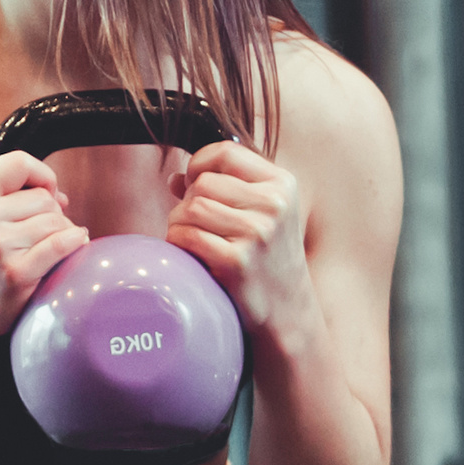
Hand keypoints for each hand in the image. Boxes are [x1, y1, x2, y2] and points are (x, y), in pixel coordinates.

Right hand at [0, 151, 89, 343]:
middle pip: (43, 197)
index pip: (18, 163)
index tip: (45, 194)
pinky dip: (76, 241)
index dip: (41, 176)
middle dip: (51, 213)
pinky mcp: (16, 272)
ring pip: (55, 220)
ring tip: (47, 246)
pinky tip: (77, 243)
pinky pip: (62, 243)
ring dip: (61, 232)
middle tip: (39, 233)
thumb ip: (8, 195)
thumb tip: (60, 195)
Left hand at [168, 142, 320, 354]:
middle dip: (188, 202)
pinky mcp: (236, 261)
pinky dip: (178, 244)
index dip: (200, 165)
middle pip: (203, 183)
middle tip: (199, 226)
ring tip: (195, 241)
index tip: (196, 186)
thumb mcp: (262, 215)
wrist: (288, 312)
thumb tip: (176, 178)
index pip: (225, 152)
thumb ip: (223, 190)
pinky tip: (193, 256)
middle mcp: (274, 205)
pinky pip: (185, 236)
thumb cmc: (268, 258)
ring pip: (190, 208)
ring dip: (180, 224)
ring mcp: (257, 233)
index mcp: (282, 184)